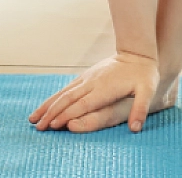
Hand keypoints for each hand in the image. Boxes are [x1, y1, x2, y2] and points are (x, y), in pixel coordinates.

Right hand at [30, 52, 160, 132]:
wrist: (137, 53)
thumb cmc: (144, 75)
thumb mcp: (148, 91)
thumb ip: (141, 109)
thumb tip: (135, 128)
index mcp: (104, 89)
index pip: (82, 104)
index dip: (67, 115)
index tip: (53, 125)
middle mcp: (91, 83)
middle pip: (67, 99)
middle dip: (51, 113)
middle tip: (38, 126)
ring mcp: (86, 79)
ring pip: (62, 93)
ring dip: (47, 105)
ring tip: (33, 118)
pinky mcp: (85, 77)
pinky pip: (66, 89)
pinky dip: (53, 98)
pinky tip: (46, 105)